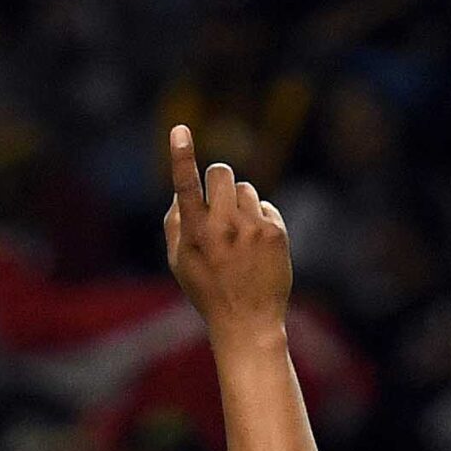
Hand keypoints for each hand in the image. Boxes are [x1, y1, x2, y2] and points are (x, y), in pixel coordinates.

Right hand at [163, 124, 290, 341]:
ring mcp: (252, 228)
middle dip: (219, 181)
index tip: (179, 129)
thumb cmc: (208, 291)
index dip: (180, 156)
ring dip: (240, 204)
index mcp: (194, 234)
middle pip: (222, 172)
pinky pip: (265, 206)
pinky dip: (260, 219)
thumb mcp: (179, 263)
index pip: (185, 187)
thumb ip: (174, 224)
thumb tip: (180, 192)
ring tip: (239, 236)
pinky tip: (256, 246)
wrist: (248, 322)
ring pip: (245, 189)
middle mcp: (223, 227)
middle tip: (218, 202)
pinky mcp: (275, 231)